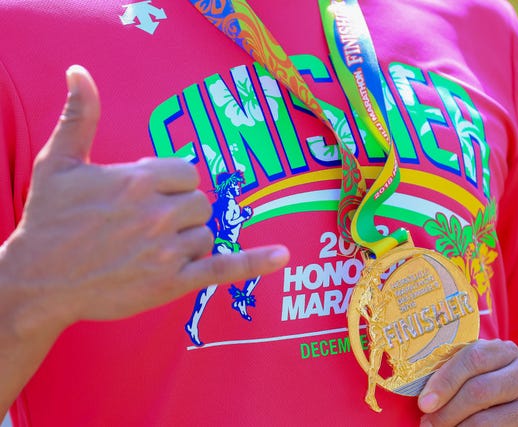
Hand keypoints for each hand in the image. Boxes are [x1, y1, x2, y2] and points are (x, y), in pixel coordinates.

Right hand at [0, 65, 288, 333]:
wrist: (39, 280)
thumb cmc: (48, 221)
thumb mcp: (58, 163)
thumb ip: (80, 117)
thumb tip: (80, 73)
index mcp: (140, 179)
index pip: (187, 173)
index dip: (171, 185)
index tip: (149, 197)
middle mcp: (160, 213)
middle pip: (201, 204)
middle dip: (181, 212)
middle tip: (145, 226)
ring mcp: (169, 250)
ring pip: (207, 235)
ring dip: (188, 241)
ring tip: (149, 250)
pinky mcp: (174, 282)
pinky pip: (226, 268)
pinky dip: (255, 262)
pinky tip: (282, 256)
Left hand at [418, 339, 517, 425]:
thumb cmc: (487, 382)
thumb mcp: (474, 371)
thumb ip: (452, 373)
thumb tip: (423, 395)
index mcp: (503, 350)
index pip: (472, 359)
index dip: (445, 381)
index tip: (424, 403)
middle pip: (478, 391)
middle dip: (447, 411)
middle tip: (428, 423)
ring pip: (487, 419)